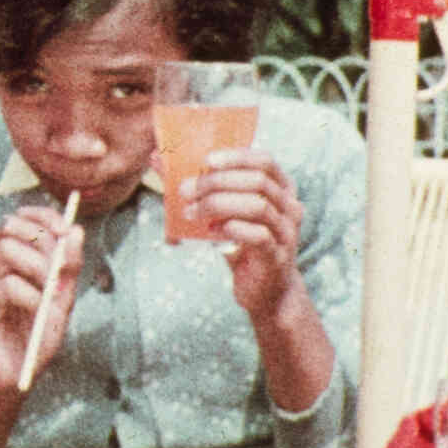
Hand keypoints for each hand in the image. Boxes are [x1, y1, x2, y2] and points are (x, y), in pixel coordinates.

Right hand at [0, 204, 83, 391]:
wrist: (15, 379)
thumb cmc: (36, 341)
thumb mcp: (61, 303)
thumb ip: (67, 269)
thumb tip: (76, 230)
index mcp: (12, 262)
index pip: (22, 219)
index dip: (44, 217)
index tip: (65, 228)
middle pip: (10, 226)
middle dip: (41, 241)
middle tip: (56, 268)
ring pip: (5, 247)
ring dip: (36, 266)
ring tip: (45, 293)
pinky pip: (5, 284)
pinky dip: (29, 295)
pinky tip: (34, 311)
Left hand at [172, 152, 306, 321]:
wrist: (266, 290)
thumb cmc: (242, 242)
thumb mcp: (225, 211)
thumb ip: (198, 186)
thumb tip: (157, 159)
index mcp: (282, 189)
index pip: (264, 161)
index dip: (236, 157)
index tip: (206, 161)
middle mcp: (290, 207)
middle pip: (257, 181)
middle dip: (217, 182)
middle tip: (185, 190)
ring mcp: (286, 232)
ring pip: (258, 206)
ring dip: (218, 204)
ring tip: (191, 211)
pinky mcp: (277, 256)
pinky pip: (258, 235)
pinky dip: (231, 228)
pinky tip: (210, 232)